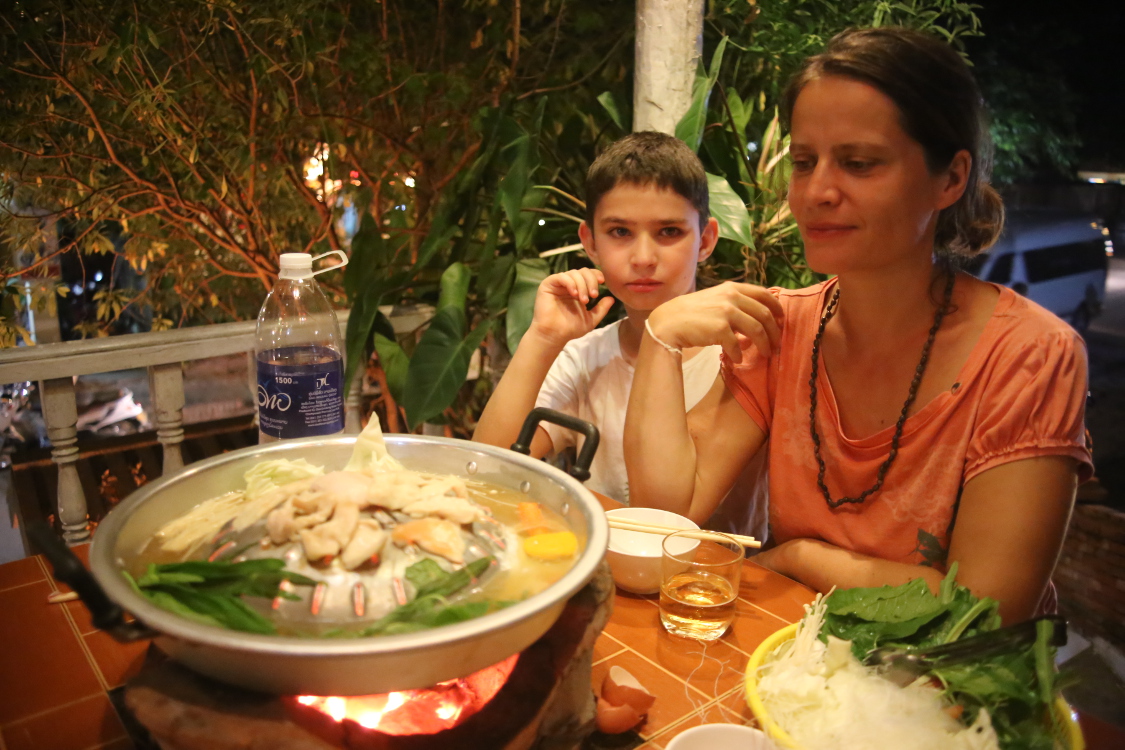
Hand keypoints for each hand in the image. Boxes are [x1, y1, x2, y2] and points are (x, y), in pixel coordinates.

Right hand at [527, 269, 616, 347]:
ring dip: (582, 285)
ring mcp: (557, 284)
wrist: (554, 335)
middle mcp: (567, 285)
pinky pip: (561, 277)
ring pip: (573, 273)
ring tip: (584, 300)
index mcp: (577, 289)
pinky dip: (570, 283)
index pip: (588, 274)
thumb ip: (601, 308)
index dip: (596, 275)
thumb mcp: (591, 319)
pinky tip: (574, 294)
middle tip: (594, 295)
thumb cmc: (570, 329)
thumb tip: (612, 298)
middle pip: (582, 271)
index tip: (602, 282)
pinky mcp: (548, 285)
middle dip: (591, 281)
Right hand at [647, 282, 782, 362]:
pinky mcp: (720, 329)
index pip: (764, 294)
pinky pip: (737, 345)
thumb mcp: (714, 299)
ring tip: (765, 354)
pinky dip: (739, 354)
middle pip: (764, 314)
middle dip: (775, 331)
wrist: (669, 322)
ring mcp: (726, 312)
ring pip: (757, 330)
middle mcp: (731, 297)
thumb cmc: (691, 312)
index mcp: (732, 288)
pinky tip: (738, 359)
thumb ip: (734, 304)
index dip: (777, 308)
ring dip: (764, 345)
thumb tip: (755, 319)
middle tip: (776, 344)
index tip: (782, 320)